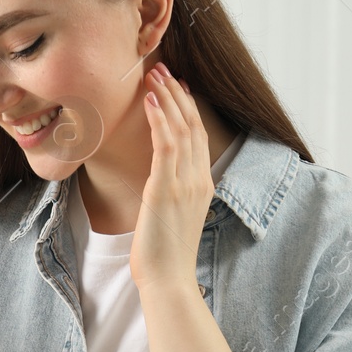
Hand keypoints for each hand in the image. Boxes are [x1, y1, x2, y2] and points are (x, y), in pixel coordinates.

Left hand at [132, 62, 212, 291]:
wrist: (168, 281)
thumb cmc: (165, 257)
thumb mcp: (172, 220)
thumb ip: (172, 198)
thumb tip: (158, 187)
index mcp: (203, 186)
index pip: (198, 137)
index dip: (188, 109)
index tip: (177, 87)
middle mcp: (199, 180)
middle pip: (193, 125)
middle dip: (177, 94)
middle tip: (162, 69)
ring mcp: (186, 183)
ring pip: (181, 129)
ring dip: (167, 98)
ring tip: (153, 74)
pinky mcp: (167, 189)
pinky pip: (167, 145)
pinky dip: (160, 119)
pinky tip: (149, 101)